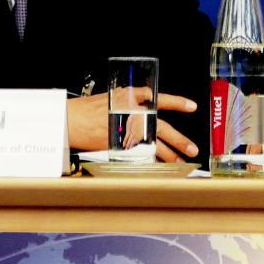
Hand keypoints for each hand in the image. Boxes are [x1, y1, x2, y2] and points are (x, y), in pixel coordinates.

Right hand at [66, 90, 200, 161]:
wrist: (71, 120)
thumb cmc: (87, 108)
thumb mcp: (113, 97)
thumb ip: (132, 102)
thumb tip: (147, 107)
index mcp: (132, 100)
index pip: (159, 99)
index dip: (177, 102)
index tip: (192, 107)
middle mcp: (133, 116)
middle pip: (162, 128)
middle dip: (179, 139)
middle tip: (193, 148)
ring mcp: (127, 133)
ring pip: (154, 145)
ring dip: (169, 155)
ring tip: (182, 162)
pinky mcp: (121, 147)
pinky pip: (140, 154)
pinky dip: (151, 160)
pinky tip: (160, 166)